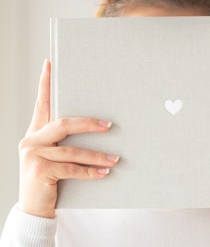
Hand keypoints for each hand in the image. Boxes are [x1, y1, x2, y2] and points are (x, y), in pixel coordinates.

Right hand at [18, 60, 119, 217]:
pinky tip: (105, 173)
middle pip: (64, 123)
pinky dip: (90, 171)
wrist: (34, 207)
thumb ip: (65, 141)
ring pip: (72, 150)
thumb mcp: (54, 155)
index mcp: (36, 132)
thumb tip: (96, 126)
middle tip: (109, 125)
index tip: (49, 63)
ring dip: (97, 155)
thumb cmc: (49, 176)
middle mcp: (32, 139)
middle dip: (89, 123)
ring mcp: (33, 155)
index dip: (45, 83)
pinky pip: (72, 168)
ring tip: (116, 158)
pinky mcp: (39, 171)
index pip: (41, 103)